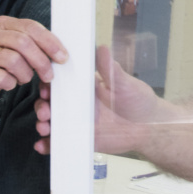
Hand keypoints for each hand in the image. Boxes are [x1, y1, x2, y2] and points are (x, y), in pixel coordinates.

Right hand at [0, 16, 67, 131]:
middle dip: (41, 61)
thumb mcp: (18, 51)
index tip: (62, 57)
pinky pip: (2, 78)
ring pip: (14, 60)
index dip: (49, 42)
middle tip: (49, 76)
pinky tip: (9, 83)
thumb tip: (60, 52)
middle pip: (23, 42)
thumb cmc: (2, 67)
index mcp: (3, 24)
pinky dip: (12, 84)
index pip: (30, 27)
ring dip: (26, 74)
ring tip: (24, 79)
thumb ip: (34, 45)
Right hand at [34, 45, 157, 154]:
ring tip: (45, 127)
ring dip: (43, 124)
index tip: (45, 88)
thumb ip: (111, 69)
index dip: (48, 84)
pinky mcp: (82, 139)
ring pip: (53, 123)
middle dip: (43, 106)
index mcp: (86, 88)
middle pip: (52, 103)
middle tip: (45, 111)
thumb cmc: (139, 102)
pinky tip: (44, 146)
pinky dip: (48, 145)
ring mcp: (79, 123)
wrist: (150, 128)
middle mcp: (79, 105)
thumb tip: (102, 48)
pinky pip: (60, 143)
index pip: (61, 82)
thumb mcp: (124, 83)